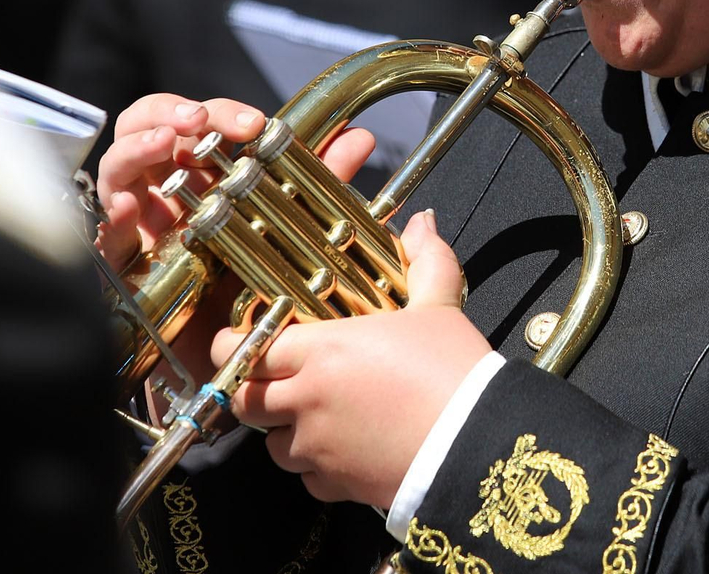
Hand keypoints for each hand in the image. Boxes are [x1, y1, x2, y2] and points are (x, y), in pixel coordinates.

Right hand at [93, 92, 375, 268]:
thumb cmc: (251, 286)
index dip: (222, 113)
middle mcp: (164, 190)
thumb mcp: (289, 229)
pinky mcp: (120, 264)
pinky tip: (129, 208)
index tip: (254, 123)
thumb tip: (359, 138)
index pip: (197, 122)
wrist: (229, 360)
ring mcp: (138, 223)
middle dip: (168, 113)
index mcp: (201, 173)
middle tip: (197, 121)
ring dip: (138, 147)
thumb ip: (320, 183)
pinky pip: (104, 233)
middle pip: (144, 127)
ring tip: (165, 143)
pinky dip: (113, 215)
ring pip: (117, 168)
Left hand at [212, 210, 491, 508]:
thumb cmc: (454, 373)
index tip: (238, 341)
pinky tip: (343, 449)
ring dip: (284, 431)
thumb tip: (423, 224)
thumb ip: (425, 262)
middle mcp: (308, 399)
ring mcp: (318, 448)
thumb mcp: (439, 308)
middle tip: (272, 379)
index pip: (247, 349)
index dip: (233, 346)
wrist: (475, 443)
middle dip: (252, 390)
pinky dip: (317, 466)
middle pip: (246, 402)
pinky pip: (309, 478)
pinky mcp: (337, 484)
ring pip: (273, 445)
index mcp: (322, 350)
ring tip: (313, 416)